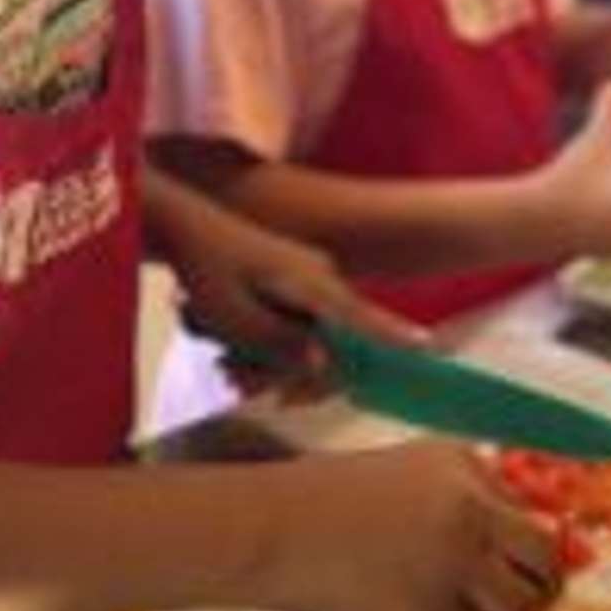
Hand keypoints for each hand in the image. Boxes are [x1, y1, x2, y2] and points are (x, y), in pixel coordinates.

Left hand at [155, 182, 426, 393]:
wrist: (183, 228)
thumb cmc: (206, 271)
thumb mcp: (235, 316)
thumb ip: (280, 343)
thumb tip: (325, 363)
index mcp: (311, 284)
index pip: (360, 315)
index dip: (393, 333)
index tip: (427, 343)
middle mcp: (318, 279)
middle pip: (326, 343)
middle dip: (285, 372)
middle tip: (235, 382)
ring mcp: (307, 280)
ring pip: (301, 338)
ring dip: (261, 358)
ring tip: (218, 358)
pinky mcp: (292, 283)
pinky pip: (287, 325)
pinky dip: (258, 341)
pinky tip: (223, 343)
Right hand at [274, 441, 560, 610]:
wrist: (279, 527)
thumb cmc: (326, 496)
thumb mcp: (403, 469)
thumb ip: (456, 488)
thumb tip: (500, 526)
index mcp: (461, 461)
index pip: (528, 505)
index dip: (532, 536)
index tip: (533, 555)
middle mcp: (470, 505)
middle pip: (545, 552)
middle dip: (546, 577)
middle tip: (537, 591)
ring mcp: (456, 558)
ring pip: (525, 602)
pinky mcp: (434, 608)